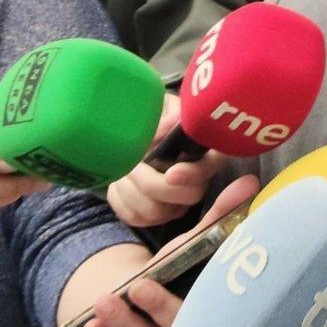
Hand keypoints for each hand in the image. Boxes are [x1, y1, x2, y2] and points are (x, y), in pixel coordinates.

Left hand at [82, 174, 259, 326]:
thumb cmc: (186, 271)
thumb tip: (248, 183)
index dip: (167, 307)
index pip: (197, 321)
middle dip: (136, 323)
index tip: (141, 285)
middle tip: (112, 297)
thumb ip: (220, 218)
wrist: (161, 297)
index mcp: (218, 318)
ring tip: (100, 303)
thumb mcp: (197, 244)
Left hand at [107, 93, 226, 226]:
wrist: (136, 135)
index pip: (208, 170)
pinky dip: (119, 199)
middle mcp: (197, 185)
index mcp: (207, 155)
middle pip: (185, 198)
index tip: (171, 173)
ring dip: (130, 190)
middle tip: (132, 165)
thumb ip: (169, 114)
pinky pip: (134, 218)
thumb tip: (173, 121)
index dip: (191, 175)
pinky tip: (118, 182)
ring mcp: (176, 205)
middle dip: (151, 183)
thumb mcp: (164, 107)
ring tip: (120, 168)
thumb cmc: (157, 118)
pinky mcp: (154, 217)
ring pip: (155, 212)